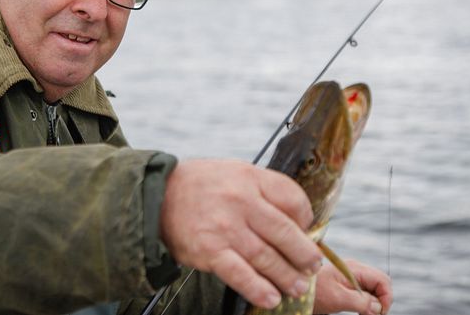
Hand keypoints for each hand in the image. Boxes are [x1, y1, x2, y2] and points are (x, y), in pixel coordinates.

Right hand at [159, 159, 322, 308]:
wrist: (156, 197)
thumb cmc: (201, 186)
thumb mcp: (234, 172)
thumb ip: (263, 190)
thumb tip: (296, 219)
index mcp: (250, 177)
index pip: (292, 198)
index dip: (306, 218)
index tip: (307, 230)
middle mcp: (240, 201)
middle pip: (286, 232)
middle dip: (305, 254)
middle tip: (312, 266)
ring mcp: (225, 228)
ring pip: (267, 258)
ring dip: (287, 277)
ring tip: (298, 287)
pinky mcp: (210, 251)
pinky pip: (241, 275)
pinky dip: (259, 289)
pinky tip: (271, 298)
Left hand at [313, 259, 392, 314]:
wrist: (295, 289)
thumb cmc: (313, 291)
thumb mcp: (337, 298)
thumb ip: (360, 301)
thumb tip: (378, 308)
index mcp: (354, 269)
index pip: (382, 280)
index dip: (386, 298)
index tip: (378, 313)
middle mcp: (355, 270)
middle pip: (380, 284)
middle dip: (381, 301)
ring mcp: (351, 277)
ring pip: (373, 290)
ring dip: (373, 304)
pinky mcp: (346, 285)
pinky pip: (364, 293)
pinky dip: (366, 303)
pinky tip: (360, 311)